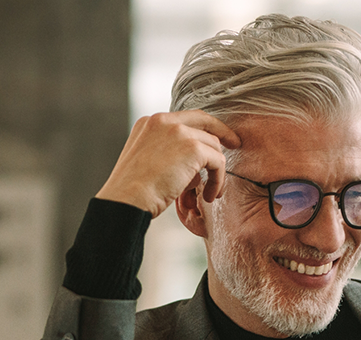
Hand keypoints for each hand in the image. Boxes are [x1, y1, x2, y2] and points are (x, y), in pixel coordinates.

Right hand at [95, 111, 240, 217]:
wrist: (126, 200)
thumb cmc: (132, 193)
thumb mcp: (145, 163)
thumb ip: (166, 154)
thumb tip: (195, 167)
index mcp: (149, 123)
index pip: (185, 118)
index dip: (204, 127)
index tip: (217, 138)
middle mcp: (163, 121)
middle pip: (204, 121)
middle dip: (222, 134)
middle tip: (235, 146)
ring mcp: (178, 132)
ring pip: (213, 146)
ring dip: (216, 171)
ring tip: (209, 192)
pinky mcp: (193, 148)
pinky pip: (218, 162)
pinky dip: (218, 180)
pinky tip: (208, 196)